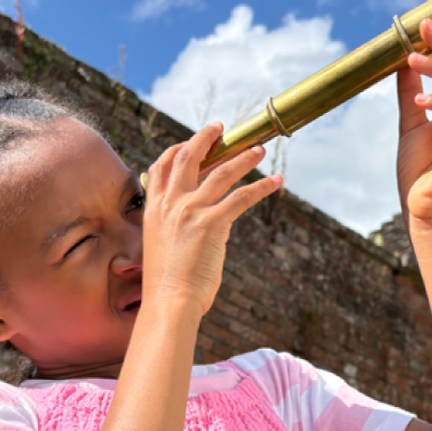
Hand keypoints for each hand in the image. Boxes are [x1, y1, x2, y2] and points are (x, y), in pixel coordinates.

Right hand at [141, 122, 281, 316]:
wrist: (169, 302)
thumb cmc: (168, 284)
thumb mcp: (161, 248)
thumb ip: (173, 230)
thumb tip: (193, 226)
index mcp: (154, 209)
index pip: (162, 167)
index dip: (177, 149)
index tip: (193, 142)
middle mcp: (171, 204)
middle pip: (189, 157)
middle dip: (207, 138)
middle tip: (222, 128)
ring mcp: (190, 211)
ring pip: (222, 172)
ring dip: (243, 157)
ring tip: (259, 150)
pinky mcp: (212, 223)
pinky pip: (242, 197)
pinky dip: (262, 187)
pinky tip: (276, 182)